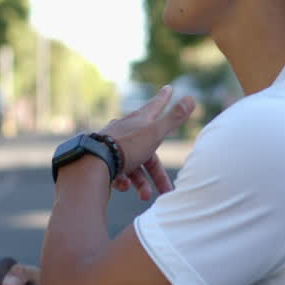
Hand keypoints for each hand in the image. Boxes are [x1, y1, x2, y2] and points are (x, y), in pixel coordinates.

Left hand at [103, 86, 195, 200]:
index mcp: (139, 121)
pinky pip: (116, 172)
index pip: (155, 106)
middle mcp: (125, 130)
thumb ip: (174, 118)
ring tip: (143, 196)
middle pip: (148, 152)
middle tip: (167, 189)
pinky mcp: (101, 160)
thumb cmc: (127, 147)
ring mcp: (113, 145)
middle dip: (157, 174)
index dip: (163, 98)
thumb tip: (191, 98)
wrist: (93, 163)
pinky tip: (123, 187)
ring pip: (133, 166)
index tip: (168, 88)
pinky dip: (123, 181)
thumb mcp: (155, 133)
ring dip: (141, 183)